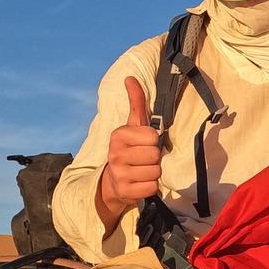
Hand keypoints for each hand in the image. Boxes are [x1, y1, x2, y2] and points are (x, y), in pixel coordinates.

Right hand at [99, 76, 162, 214]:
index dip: (153, 142)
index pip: (153, 137)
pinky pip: (152, 187)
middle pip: (155, 155)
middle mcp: (115, 154)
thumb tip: (130, 78)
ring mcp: (119, 174)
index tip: (142, 145)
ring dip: (153, 173)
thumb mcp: (132, 126)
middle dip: (154, 159)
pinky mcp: (125, 191)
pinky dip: (150, 187)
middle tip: (143, 160)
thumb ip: (136, 102)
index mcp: (118, 135)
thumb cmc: (129, 150)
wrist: (113, 182)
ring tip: (141, 171)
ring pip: (155, 172)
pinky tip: (140, 183)